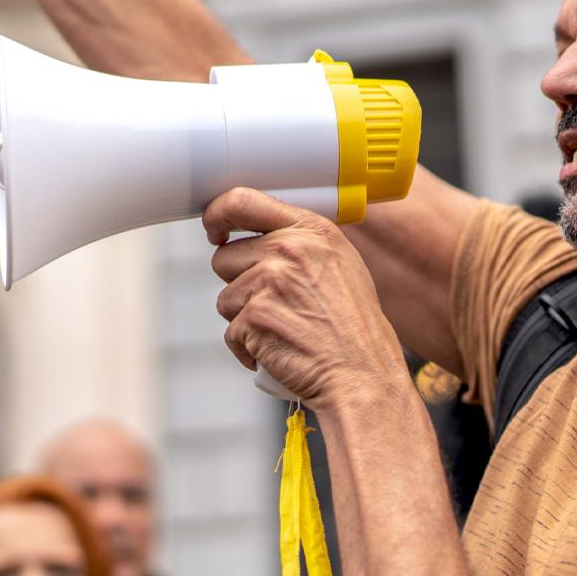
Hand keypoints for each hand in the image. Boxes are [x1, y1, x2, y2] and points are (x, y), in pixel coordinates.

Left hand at [205, 188, 412, 410]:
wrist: (362, 374)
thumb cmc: (353, 327)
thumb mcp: (339, 266)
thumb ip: (300, 243)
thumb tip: (258, 236)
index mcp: (310, 230)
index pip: (242, 201)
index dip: (217, 214)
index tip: (214, 229)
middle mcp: (289, 250)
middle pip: (224, 257)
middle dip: (238, 283)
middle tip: (272, 305)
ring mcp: (270, 282)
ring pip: (225, 298)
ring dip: (244, 320)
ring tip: (283, 330)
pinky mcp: (255, 317)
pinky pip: (231, 333)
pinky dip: (248, 349)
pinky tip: (278, 352)